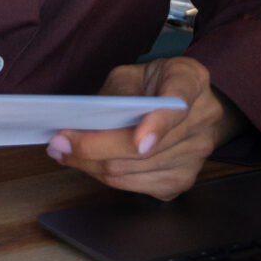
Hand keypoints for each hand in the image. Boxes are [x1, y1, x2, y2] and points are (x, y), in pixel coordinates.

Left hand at [47, 54, 242, 200]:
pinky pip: (135, 187)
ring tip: (65, 152)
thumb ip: (117, 93)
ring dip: (92, 166)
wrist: (190, 104)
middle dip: (95, 148)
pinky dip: (105, 176)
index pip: (177, 103)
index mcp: (191, 81)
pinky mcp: (181, 181)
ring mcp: (195, 156)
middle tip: (59, 142)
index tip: (139, 141)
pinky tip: (88, 164)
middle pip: (145, 149)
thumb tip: (86, 125)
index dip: (158, 124)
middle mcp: (202, 121)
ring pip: (133, 171)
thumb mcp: (134, 72)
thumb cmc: (155, 84)